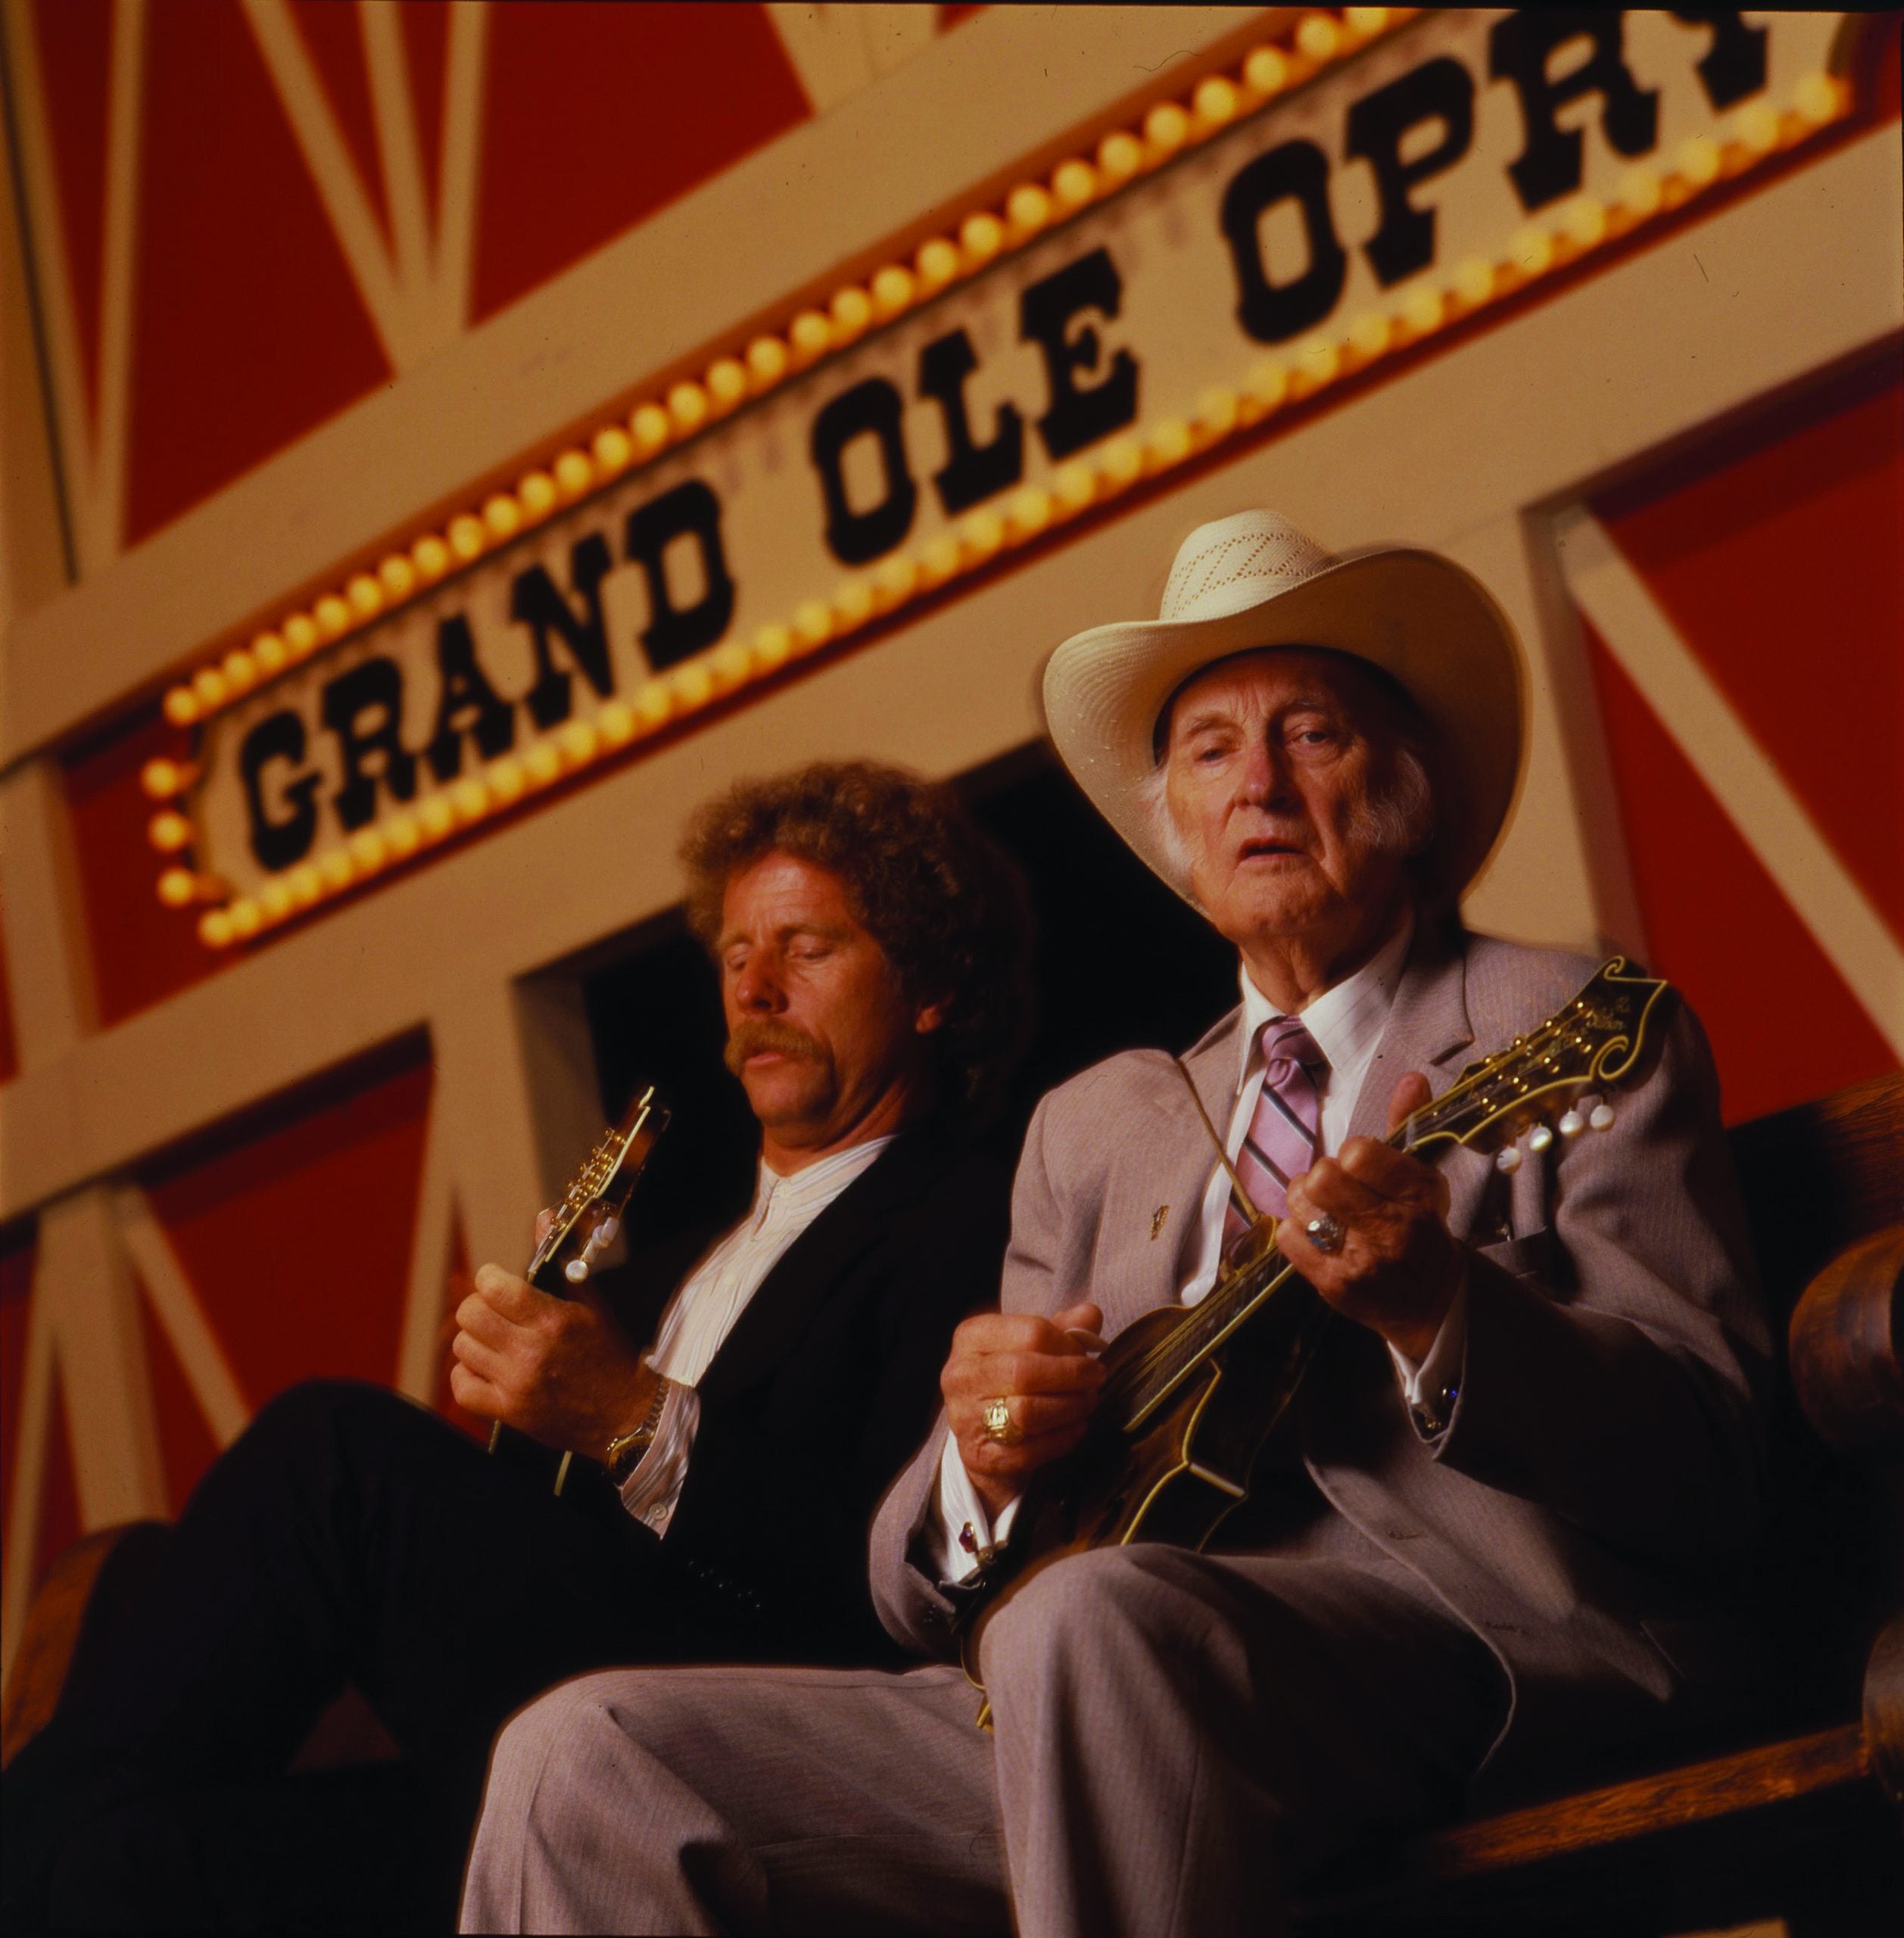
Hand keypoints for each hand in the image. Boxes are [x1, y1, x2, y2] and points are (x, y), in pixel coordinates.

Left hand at [450, 1253, 657, 1454]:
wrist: (623, 1414)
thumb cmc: (608, 1354)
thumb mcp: (591, 1303)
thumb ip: (562, 1259)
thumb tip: (542, 1217)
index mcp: (553, 1320)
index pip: (493, 1286)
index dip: (490, 1278)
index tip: (499, 1282)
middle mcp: (531, 1352)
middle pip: (470, 1314)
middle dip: (480, 1306)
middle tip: (497, 1312)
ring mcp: (516, 1385)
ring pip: (462, 1348)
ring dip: (476, 1340)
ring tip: (497, 1342)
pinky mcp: (508, 1413)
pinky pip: (462, 1387)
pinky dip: (468, 1375)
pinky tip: (488, 1369)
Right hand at [942, 1301, 1104, 1520]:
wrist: (982, 1434)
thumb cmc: (1011, 1379)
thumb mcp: (1031, 1346)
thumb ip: (1063, 1328)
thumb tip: (1090, 1314)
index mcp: (972, 1337)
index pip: (1030, 1332)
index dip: (1068, 1344)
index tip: (1087, 1354)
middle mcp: (961, 1375)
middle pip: (1025, 1372)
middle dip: (1071, 1376)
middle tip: (1096, 1378)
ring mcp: (965, 1418)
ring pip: (1027, 1413)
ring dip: (1070, 1407)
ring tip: (1087, 1402)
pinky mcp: (980, 1456)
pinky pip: (1029, 1450)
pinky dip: (1062, 1438)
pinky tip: (1077, 1427)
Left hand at [1278, 1073, 1464, 1361]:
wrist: (1434, 1301)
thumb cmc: (1422, 1228)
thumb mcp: (1424, 1177)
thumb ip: (1410, 1125)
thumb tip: (1412, 1078)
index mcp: (1417, 1194)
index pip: (1359, 1152)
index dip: (1352, 1154)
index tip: (1361, 1166)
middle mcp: (1390, 1228)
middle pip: (1323, 1177)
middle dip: (1323, 1174)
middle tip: (1335, 1186)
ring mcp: (1360, 1260)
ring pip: (1300, 1204)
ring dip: (1305, 1199)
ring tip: (1323, 1208)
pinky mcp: (1333, 1285)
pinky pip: (1287, 1237)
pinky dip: (1294, 1229)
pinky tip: (1316, 1233)